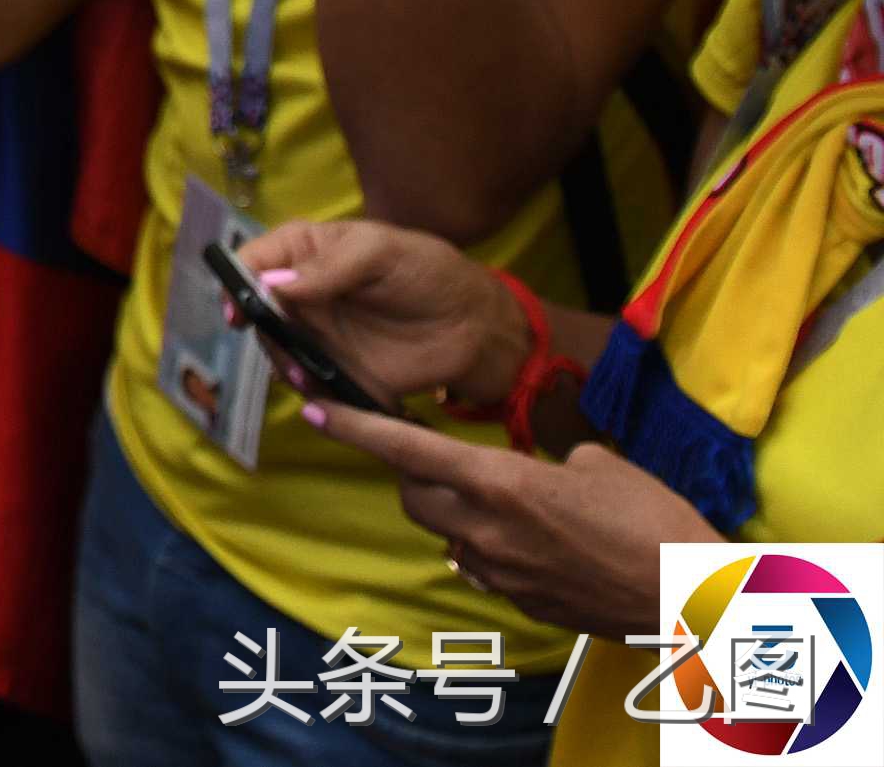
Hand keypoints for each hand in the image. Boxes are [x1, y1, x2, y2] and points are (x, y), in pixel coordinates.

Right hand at [235, 217, 529, 409]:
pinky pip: (304, 382)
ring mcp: (316, 333)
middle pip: (254, 309)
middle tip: (283, 348)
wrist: (476, 328)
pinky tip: (320, 390)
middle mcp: (301, 293)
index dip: (236, 282)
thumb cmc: (429, 273)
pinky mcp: (335, 370)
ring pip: (274, 348)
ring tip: (304, 375)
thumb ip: (328, 267)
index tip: (239, 311)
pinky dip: (305, 389)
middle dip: (259, 330)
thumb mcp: (381, 253)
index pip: (252, 260)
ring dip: (280, 362)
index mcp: (305, 252)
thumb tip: (270, 285)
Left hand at [301, 406, 718, 640]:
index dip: (354, 425)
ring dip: (452, 514)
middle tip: (438, 455)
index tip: (315, 405)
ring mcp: (500, 572)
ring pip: (444, 535)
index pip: (405, 448)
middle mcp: (486, 529)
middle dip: (414, 473)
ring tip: (494, 499)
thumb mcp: (598, 463)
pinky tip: (526, 541)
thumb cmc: (654, 519)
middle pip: (413, 495)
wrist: (692, 597)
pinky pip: (480, 567)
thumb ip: (543, 461)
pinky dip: (486, 548)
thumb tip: (532, 473)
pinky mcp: (520, 602)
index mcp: (500, 483)